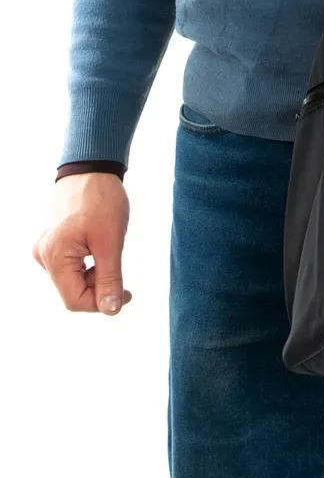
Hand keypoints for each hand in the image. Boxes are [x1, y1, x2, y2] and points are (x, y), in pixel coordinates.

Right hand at [32, 173, 132, 314]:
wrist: (91, 167)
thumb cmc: (101, 199)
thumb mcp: (111, 241)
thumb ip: (109, 278)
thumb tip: (110, 310)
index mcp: (53, 256)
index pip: (74, 300)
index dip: (102, 303)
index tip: (126, 293)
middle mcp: (43, 255)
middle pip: (72, 291)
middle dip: (99, 286)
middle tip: (120, 270)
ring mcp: (45, 247)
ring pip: (72, 278)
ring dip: (94, 274)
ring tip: (109, 249)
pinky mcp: (52, 241)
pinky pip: (70, 264)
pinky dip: (88, 263)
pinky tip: (99, 245)